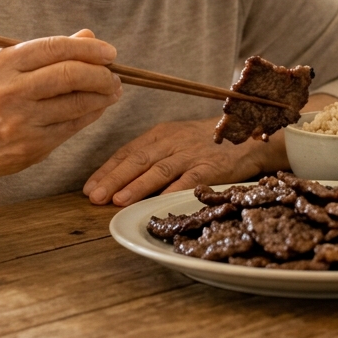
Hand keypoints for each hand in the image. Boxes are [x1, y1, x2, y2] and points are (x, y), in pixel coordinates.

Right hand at [0, 29, 121, 184]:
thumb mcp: (2, 68)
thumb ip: (45, 53)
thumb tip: (88, 36)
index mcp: (1, 64)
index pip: (55, 48)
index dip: (89, 49)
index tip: (109, 52)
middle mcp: (10, 91)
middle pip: (70, 75)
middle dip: (101, 73)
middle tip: (115, 74)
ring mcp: (21, 121)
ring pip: (77, 103)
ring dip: (103, 96)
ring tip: (112, 90)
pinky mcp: (32, 147)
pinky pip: (72, 127)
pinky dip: (91, 114)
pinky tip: (98, 107)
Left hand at [83, 117, 284, 206]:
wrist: (248, 136)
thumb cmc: (206, 143)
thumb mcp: (176, 141)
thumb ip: (152, 157)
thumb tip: (119, 182)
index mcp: (161, 134)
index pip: (128, 151)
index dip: (107, 170)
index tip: (88, 188)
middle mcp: (173, 141)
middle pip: (138, 160)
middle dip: (113, 179)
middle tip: (94, 197)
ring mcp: (192, 154)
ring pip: (159, 169)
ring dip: (137, 186)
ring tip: (118, 200)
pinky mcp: (212, 167)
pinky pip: (189, 180)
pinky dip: (172, 191)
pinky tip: (158, 203)